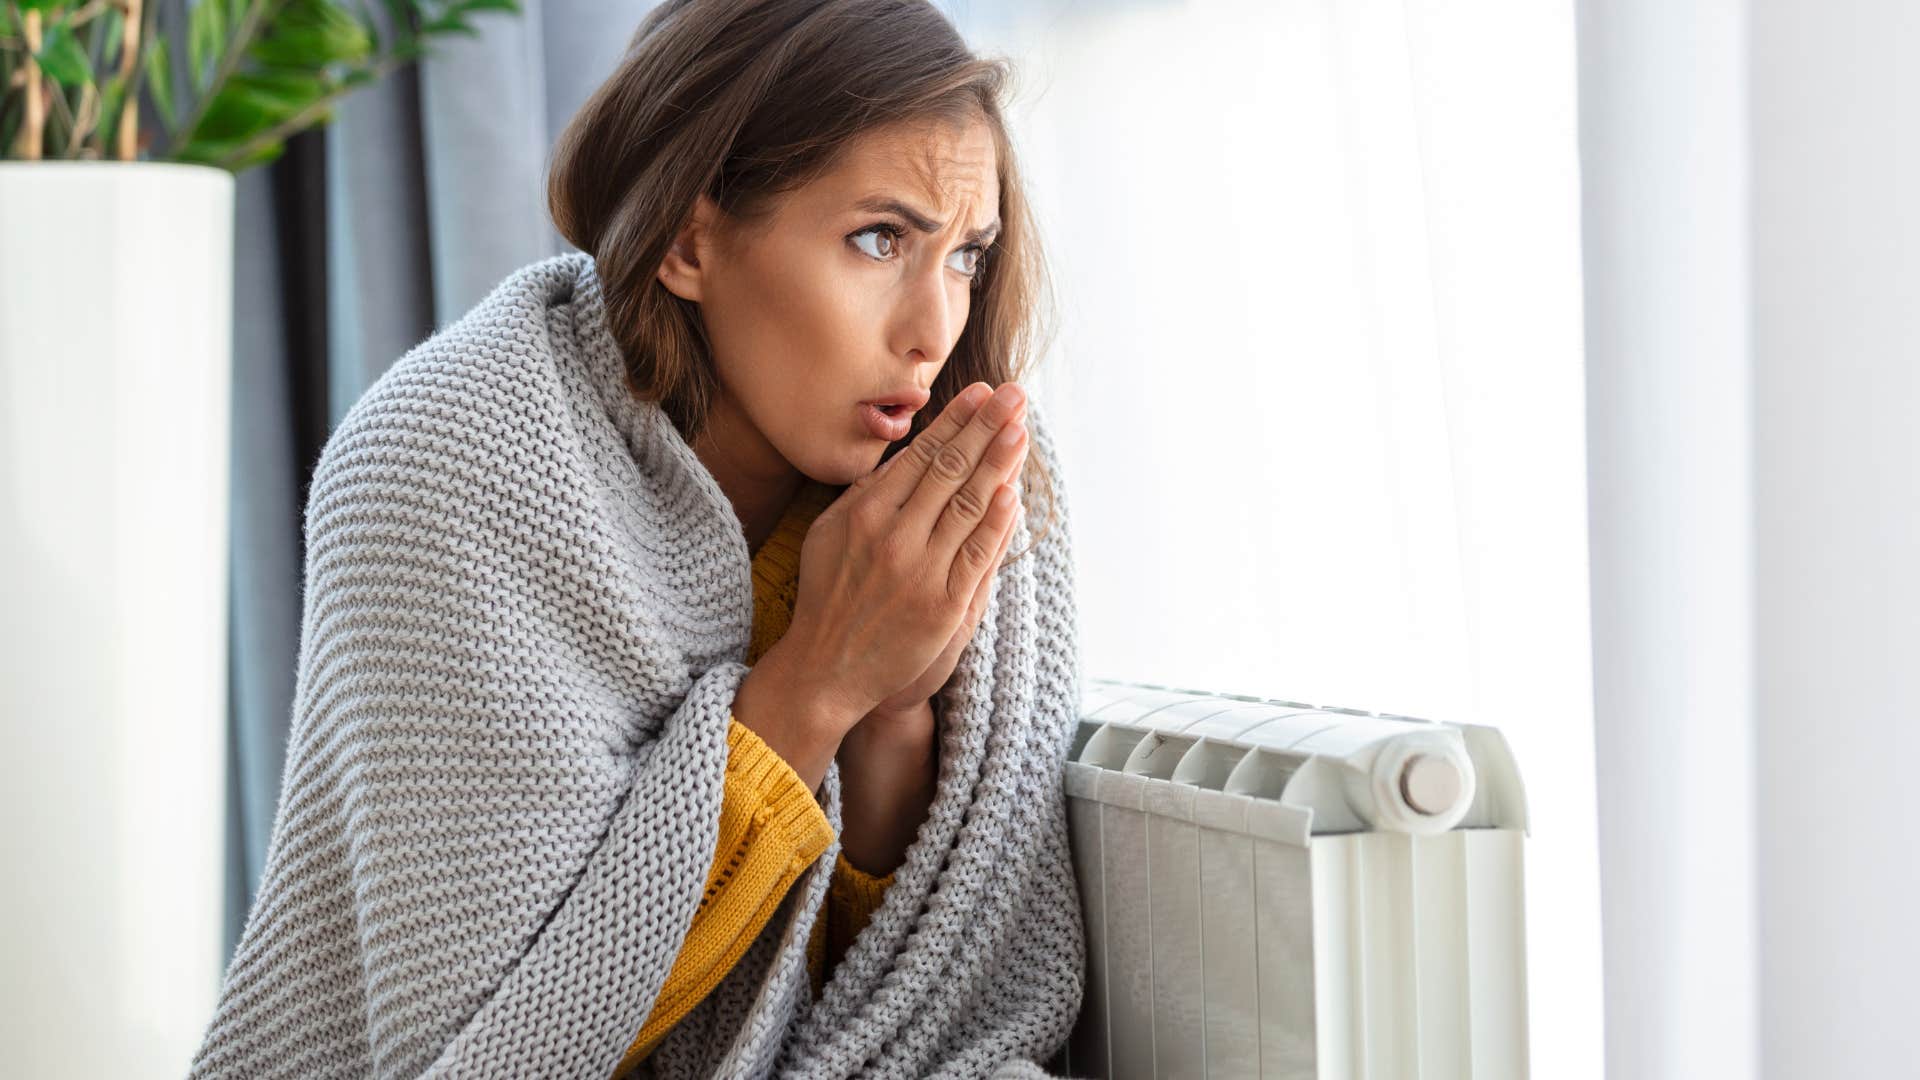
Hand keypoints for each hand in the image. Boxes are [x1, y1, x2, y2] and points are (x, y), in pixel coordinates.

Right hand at [777, 380, 1029, 731]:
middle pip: (949, 470)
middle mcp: (893, 536)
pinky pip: (978, 555)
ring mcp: (920, 571)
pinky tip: (1013, 492)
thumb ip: (863, 496)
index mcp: (865, 513)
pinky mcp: (943, 606)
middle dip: (984, 427)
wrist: (826, 670)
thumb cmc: (828, 597)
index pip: (920, 456)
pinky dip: (997, 522)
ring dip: (998, 463)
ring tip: (1020, 429)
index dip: (954, 421)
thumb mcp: (828, 535)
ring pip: (968, 505)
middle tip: (1013, 395)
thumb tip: (900, 457)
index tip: (981, 393)